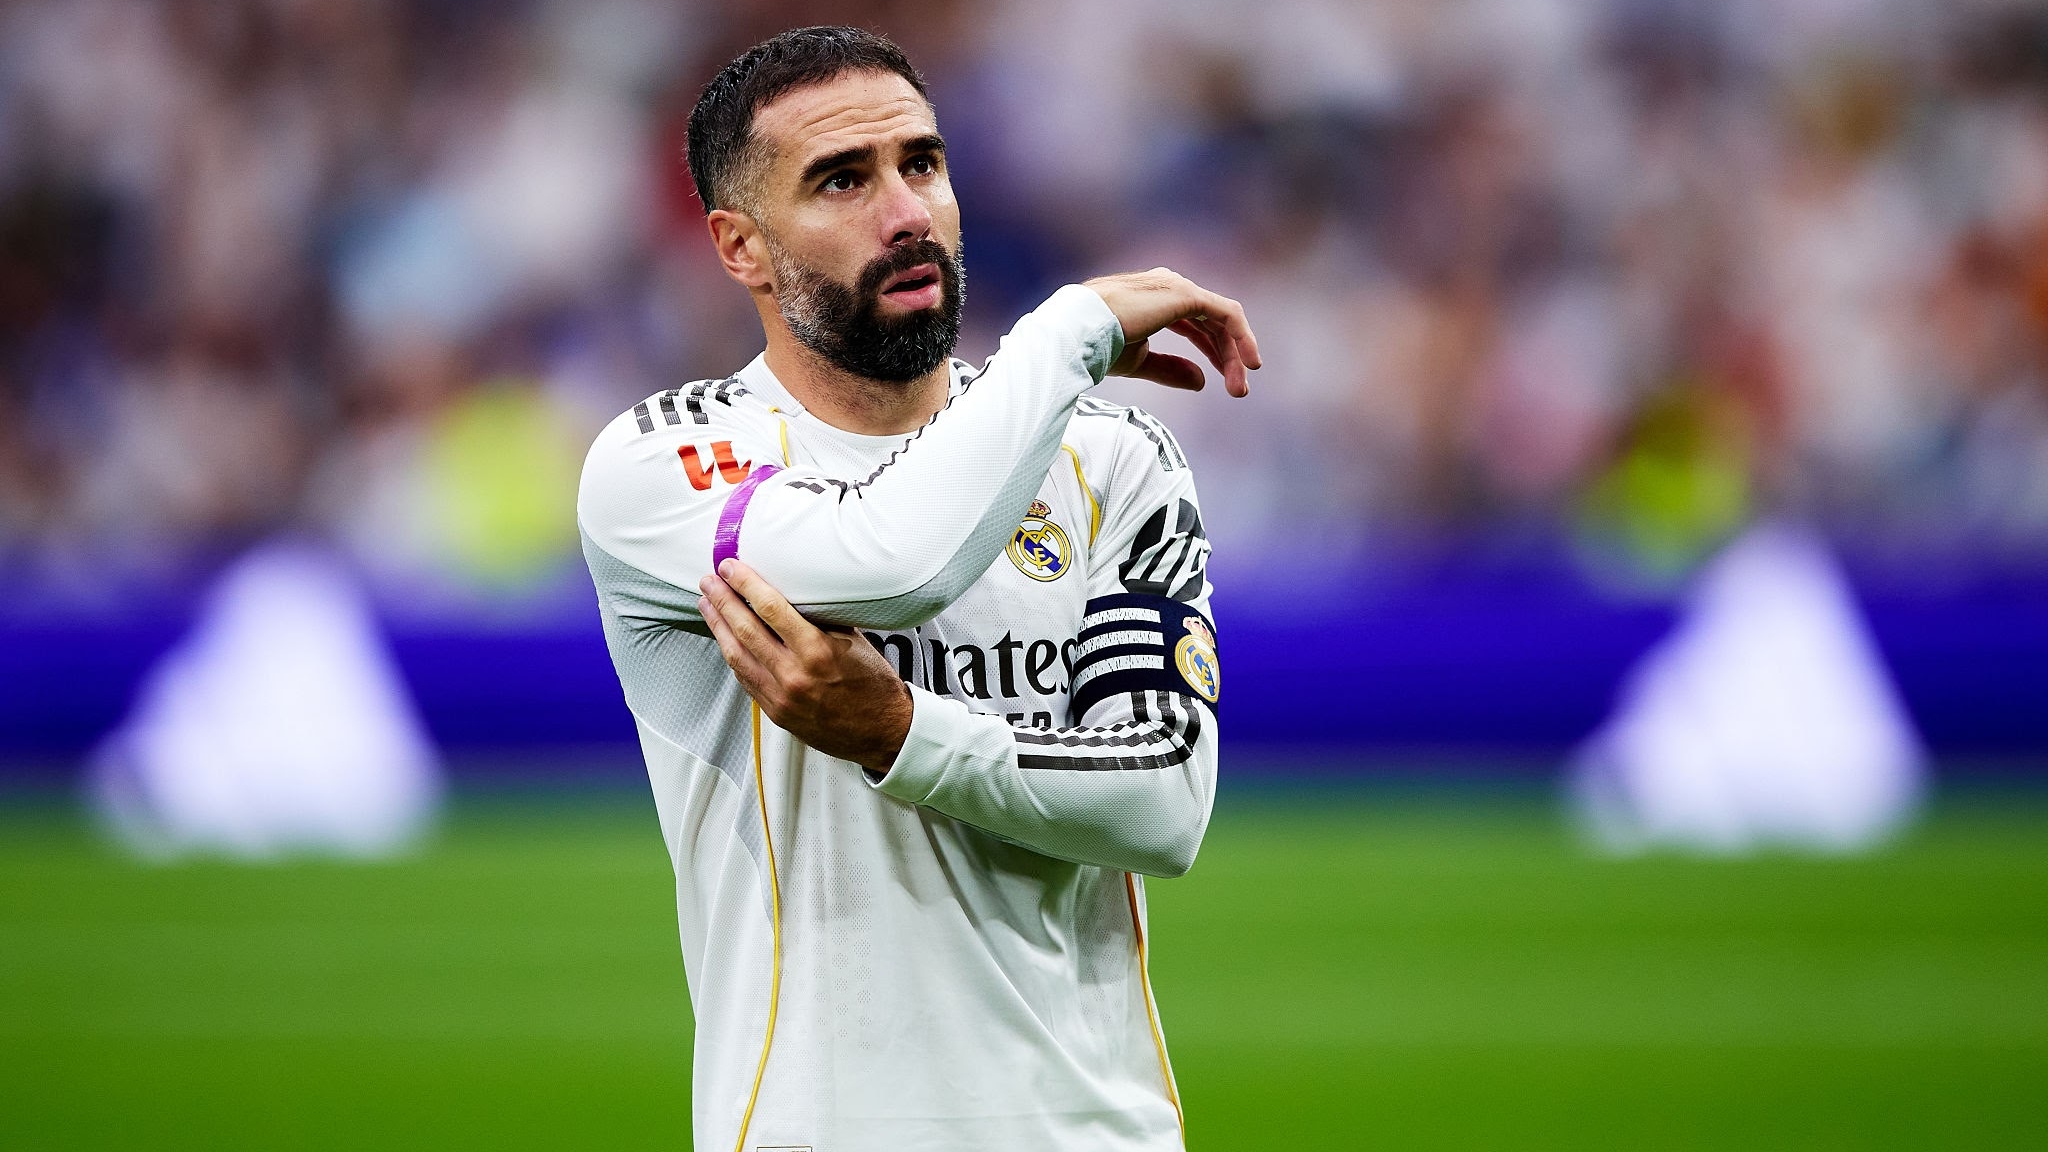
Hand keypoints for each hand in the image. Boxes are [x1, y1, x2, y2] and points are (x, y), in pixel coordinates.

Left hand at [698, 558, 912, 772]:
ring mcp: (781, 697)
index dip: (746, 585)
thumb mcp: (852, 641)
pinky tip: (724, 639)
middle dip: (723, 601)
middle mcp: (794, 674)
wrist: (883, 731)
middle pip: (745, 629)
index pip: (771, 609)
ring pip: (737, 655)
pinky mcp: (776, 712)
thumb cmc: (873, 683)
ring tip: (707, 605)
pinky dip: (732, 655)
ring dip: (718, 627)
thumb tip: (792, 593)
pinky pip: (745, 678)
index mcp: (817, 651)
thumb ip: (820, 620)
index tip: (731, 568)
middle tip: (708, 581)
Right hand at [1083, 268, 1261, 396]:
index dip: (1211, 349)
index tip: (1219, 378)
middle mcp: (1171, 287)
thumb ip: (1170, 369)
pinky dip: (1242, 337)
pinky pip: (1227, 314)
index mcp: (1157, 299)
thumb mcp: (1139, 361)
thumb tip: (1201, 381)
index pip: (1195, 322)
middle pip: (1212, 322)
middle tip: (1238, 390)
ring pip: (1223, 320)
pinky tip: (1249, 362)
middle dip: (1227, 356)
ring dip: (1236, 353)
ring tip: (1240, 387)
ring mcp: (1179, 287)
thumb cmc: (1099, 344)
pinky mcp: (1187, 295)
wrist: (1081, 331)